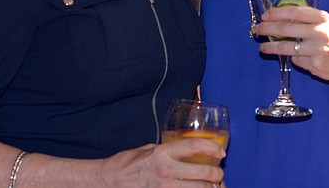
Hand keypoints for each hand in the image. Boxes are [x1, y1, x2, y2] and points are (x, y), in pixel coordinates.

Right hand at [99, 138, 223, 186]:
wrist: (108, 181)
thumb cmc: (126, 163)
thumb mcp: (149, 149)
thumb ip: (168, 150)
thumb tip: (185, 151)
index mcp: (162, 153)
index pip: (193, 146)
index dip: (211, 147)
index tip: (221, 152)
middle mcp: (165, 170)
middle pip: (201, 173)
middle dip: (216, 175)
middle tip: (219, 174)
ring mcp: (163, 187)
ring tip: (212, 186)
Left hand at [255, 5, 328, 82]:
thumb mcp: (325, 23)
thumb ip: (306, 19)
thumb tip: (278, 17)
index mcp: (321, 18)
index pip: (294, 12)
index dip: (276, 13)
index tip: (265, 15)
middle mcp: (319, 32)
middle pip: (286, 28)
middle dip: (268, 28)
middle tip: (257, 29)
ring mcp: (316, 49)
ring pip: (286, 47)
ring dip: (270, 47)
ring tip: (262, 48)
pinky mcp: (314, 64)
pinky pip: (295, 59)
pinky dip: (292, 57)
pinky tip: (294, 56)